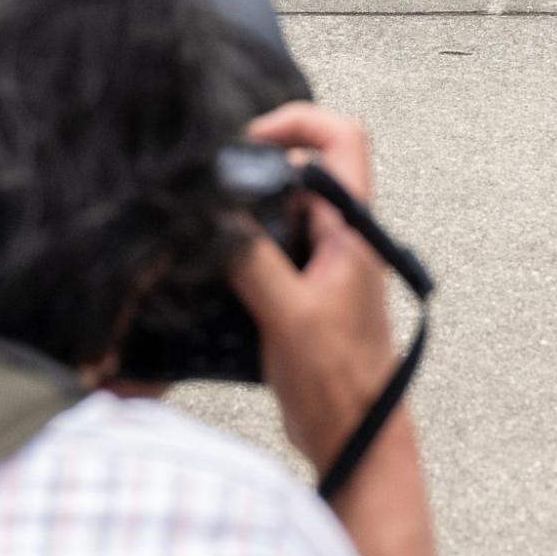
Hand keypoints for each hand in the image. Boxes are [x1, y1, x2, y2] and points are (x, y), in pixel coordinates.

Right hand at [228, 102, 396, 475]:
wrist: (352, 433)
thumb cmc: (341, 381)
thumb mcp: (291, 315)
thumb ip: (254, 260)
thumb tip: (215, 216)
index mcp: (352, 227)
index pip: (343, 138)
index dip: (298, 122)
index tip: (249, 139)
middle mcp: (340, 234)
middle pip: (302, 165)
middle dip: (256, 164)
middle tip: (211, 181)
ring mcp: (320, 260)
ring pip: (280, 205)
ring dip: (245, 207)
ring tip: (204, 219)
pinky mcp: (298, 286)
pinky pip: (268, 243)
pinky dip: (240, 242)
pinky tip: (208, 260)